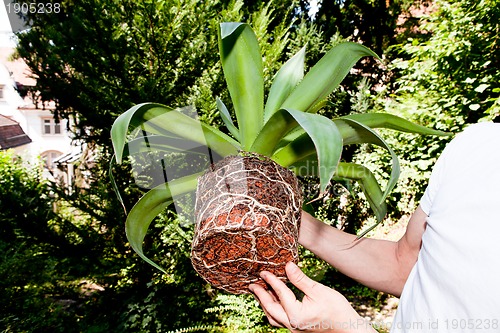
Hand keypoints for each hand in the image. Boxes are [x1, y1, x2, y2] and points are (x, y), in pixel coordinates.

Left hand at [249, 262, 374, 332]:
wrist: (350, 330)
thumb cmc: (338, 311)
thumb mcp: (319, 291)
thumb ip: (300, 279)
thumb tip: (287, 266)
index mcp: (296, 315)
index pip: (280, 294)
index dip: (271, 281)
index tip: (263, 272)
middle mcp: (292, 325)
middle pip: (270, 309)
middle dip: (260, 296)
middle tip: (252, 285)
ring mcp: (294, 329)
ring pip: (273, 317)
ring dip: (266, 304)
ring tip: (260, 292)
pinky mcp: (298, 330)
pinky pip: (280, 320)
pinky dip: (274, 309)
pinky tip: (275, 301)